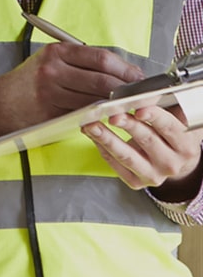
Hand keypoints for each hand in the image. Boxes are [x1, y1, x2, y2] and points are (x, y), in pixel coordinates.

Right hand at [0, 43, 143, 147]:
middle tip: (141, 96)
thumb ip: (82, 63)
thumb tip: (123, 72)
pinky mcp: (52, 114)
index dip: (126, 70)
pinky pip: (85, 116)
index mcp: (57, 52)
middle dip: (127, 90)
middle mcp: (53, 70)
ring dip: (117, 106)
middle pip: (104, 81)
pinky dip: (100, 117)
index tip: (139, 78)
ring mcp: (52, 93)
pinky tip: (107, 117)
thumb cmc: (30, 81)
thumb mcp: (51, 61)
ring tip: (128, 107)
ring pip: (97, 101)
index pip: (103, 59)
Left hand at [82, 105, 202, 199]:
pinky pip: (115, 164)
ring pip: (127, 155)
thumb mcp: (175, 121)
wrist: (175, 163)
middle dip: (127, 125)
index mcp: (185, 146)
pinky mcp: (136, 182)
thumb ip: (162, 108)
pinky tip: (93, 136)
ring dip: (106, 138)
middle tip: (112, 114)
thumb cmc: (172, 137)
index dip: (154, 116)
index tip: (139, 109)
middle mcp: (171, 163)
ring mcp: (153, 175)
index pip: (169, 128)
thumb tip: (141, 94)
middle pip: (146, 140)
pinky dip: (102, 148)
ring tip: (91, 125)